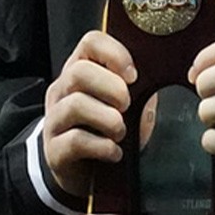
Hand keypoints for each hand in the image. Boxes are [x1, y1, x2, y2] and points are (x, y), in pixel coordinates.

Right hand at [43, 31, 136, 198]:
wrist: (85, 172)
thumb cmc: (108, 130)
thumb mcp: (126, 103)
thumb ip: (137, 85)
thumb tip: (161, 68)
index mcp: (79, 70)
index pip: (90, 42)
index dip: (115, 54)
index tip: (134, 75)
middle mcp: (61, 91)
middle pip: (79, 72)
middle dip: (112, 88)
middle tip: (127, 106)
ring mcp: (54, 120)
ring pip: (76, 105)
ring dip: (109, 119)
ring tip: (121, 132)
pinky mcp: (54, 151)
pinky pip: (75, 141)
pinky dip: (103, 147)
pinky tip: (115, 152)